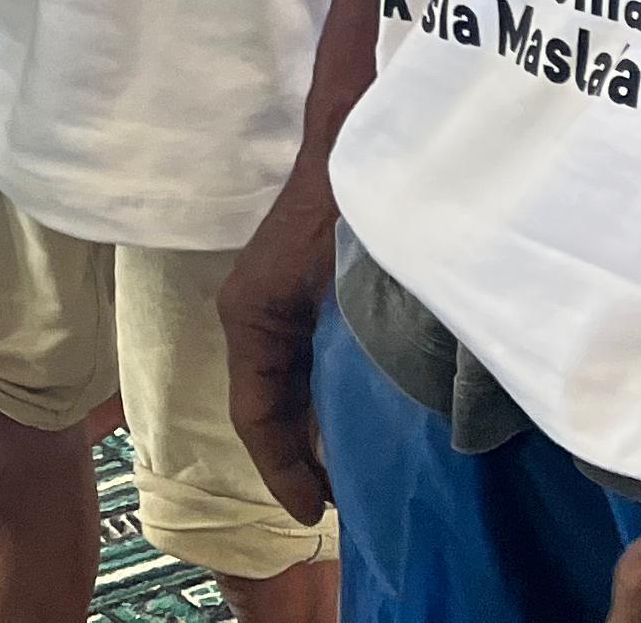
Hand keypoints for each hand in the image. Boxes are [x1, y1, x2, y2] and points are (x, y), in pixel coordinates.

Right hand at [219, 153, 338, 526]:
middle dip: (297, 459)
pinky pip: (301, 363)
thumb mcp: (351, 267)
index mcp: (253, 314)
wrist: (355, 129)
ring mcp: (275, 303)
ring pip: (284, 385)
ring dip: (310, 431)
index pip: (255, 414)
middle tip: (340, 507)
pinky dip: (321, 401)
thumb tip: (387, 380)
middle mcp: (253, 313)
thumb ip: (358, 331)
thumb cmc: (352, 198)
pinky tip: (359, 422)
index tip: (313, 511)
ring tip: (351, 479)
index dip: (281, 470)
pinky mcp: (298, 295)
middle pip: (267, 405)